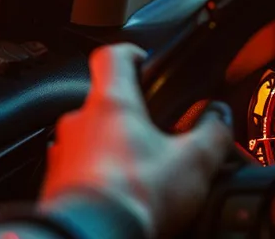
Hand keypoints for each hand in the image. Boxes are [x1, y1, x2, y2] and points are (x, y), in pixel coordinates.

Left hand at [40, 43, 230, 237]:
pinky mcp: (54, 186)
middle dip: (131, 118)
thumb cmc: (133, 196)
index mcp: (112, 103)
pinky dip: (98, 180)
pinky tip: (119, 198)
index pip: (113, 56)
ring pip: (90, 140)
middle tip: (156, 136)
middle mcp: (79, 123)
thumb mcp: (194, 162)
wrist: (89, 236)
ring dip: (112, 151)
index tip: (145, 61)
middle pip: (104, 104)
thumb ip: (212, 133)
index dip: (132, 54)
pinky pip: (78, 172)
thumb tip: (220, 119)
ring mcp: (63, 154)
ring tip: (139, 174)